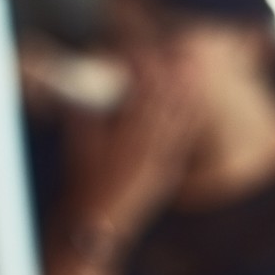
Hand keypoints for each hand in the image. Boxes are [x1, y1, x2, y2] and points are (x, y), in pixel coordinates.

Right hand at [62, 59, 195, 242]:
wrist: (101, 226)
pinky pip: (184, 138)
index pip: (140, 95)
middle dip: (168, 73)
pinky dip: (190, 117)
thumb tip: (84, 88)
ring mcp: (163, 161)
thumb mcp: (79, 148)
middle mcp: (149, 151)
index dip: (141, 69)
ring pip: (180, 119)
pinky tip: (195, 101)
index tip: (136, 49)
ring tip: (191, 64)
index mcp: (126, 141)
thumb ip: (84, 118)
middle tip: (172, 48)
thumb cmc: (84, 186)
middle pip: (165, 103)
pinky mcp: (169, 170)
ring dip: (185, 91)